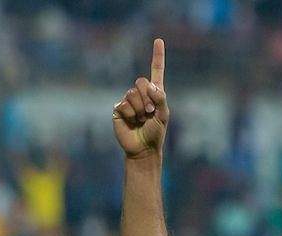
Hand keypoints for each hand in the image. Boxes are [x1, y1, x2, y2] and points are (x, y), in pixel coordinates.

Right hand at [112, 38, 168, 158]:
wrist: (142, 148)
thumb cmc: (155, 133)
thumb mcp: (164, 116)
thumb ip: (160, 99)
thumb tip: (151, 86)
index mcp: (155, 94)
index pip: (156, 71)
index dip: (157, 56)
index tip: (158, 40)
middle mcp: (141, 94)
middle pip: (141, 81)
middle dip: (147, 98)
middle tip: (149, 113)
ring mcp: (128, 100)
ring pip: (132, 94)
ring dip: (139, 109)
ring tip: (141, 120)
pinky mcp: (118, 108)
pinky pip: (124, 104)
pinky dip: (130, 114)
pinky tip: (131, 122)